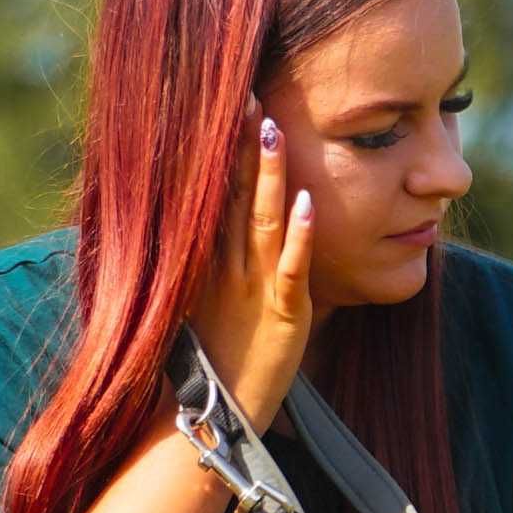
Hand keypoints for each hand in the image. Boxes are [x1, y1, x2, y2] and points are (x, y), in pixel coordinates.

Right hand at [187, 98, 314, 429]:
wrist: (211, 419)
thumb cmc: (211, 361)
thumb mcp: (204, 302)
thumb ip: (209, 262)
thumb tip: (215, 222)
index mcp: (205, 260)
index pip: (213, 191)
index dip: (220, 148)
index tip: (226, 103)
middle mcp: (224, 266)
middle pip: (233, 194)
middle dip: (239, 146)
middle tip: (246, 93)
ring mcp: (251, 288)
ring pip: (260, 221)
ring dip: (269, 177)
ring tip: (275, 131)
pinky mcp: (281, 313)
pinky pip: (290, 268)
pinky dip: (298, 235)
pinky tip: (308, 202)